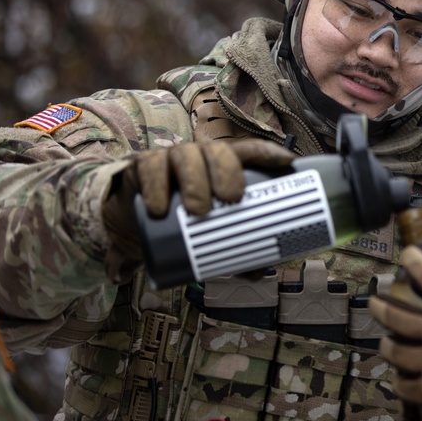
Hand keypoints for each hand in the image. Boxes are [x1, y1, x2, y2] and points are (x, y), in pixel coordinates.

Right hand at [102, 139, 294, 282]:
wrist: (135, 225)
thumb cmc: (184, 223)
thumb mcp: (209, 236)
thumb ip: (233, 252)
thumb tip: (260, 270)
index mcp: (222, 166)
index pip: (247, 151)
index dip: (267, 152)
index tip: (286, 162)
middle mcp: (200, 156)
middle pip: (218, 150)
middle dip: (228, 170)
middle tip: (231, 198)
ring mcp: (171, 159)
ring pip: (187, 155)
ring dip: (195, 180)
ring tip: (198, 210)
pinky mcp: (143, 166)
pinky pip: (151, 167)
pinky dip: (156, 185)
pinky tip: (159, 207)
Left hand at [369, 245, 421, 420]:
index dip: (419, 265)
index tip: (407, 254)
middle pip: (400, 317)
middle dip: (383, 308)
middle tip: (374, 303)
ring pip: (397, 352)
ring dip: (388, 346)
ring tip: (383, 343)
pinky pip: (407, 387)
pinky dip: (402, 384)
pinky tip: (401, 383)